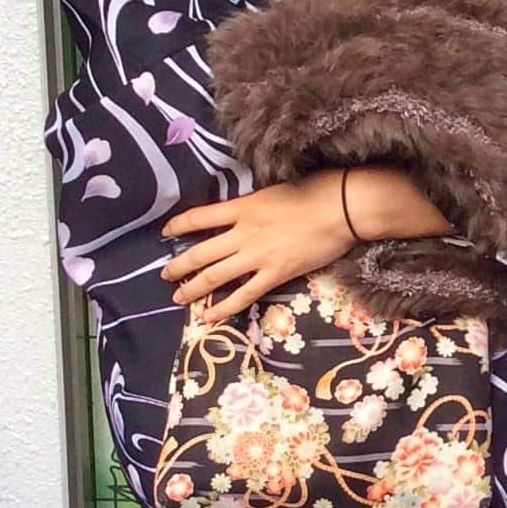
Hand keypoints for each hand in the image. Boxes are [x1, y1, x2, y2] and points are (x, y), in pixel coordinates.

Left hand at [162, 168, 350, 323]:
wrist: (341, 209)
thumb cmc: (313, 191)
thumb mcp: (271, 191)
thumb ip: (251, 206)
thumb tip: (238, 216)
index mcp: (242, 208)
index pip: (198, 217)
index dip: (178, 225)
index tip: (166, 232)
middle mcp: (243, 233)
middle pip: (200, 252)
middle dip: (179, 265)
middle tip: (165, 274)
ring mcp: (258, 256)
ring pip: (215, 276)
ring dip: (193, 288)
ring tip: (178, 296)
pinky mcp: (275, 274)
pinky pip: (243, 295)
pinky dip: (223, 307)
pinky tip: (208, 316)